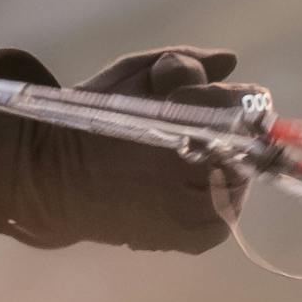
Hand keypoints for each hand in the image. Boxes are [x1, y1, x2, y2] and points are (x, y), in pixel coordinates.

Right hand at [0, 51, 247, 252]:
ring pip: (240, 178)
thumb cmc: (93, 121)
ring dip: (218, 165)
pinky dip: (211, 199)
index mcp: (188, 127)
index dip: (223, 97)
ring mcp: (203, 214)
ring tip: (174, 162)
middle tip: (182, 134)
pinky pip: (225, 214)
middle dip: (224, 132)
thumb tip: (230, 61)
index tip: (190, 100)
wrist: (51, 180)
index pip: (246, 105)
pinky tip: (178, 188)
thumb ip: (186, 63)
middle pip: (249, 144)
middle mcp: (202, 175)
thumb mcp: (135, 75)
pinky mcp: (196, 239)